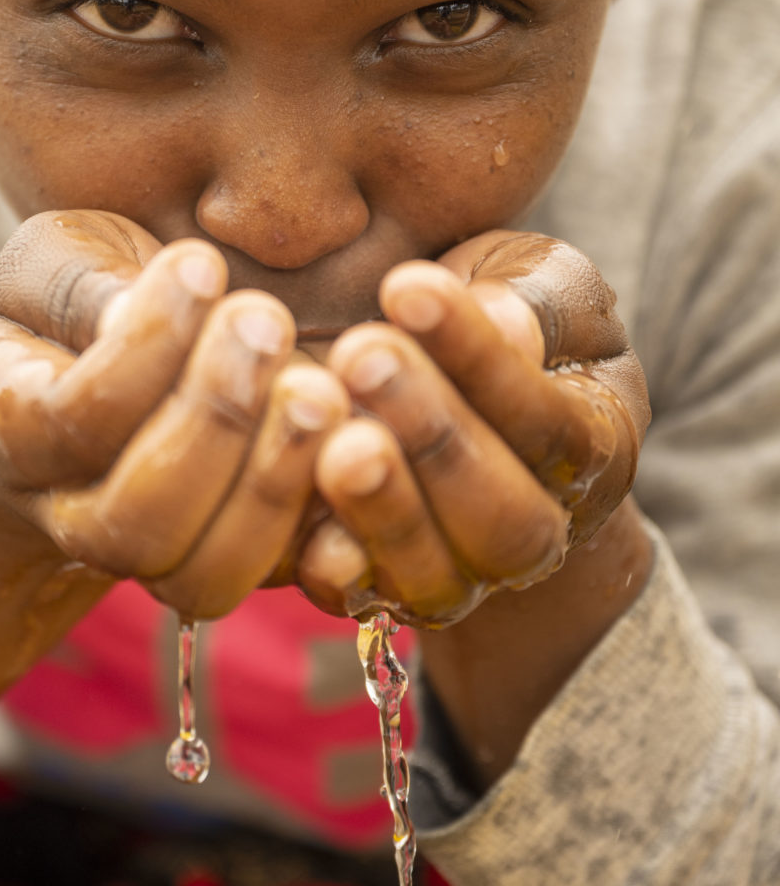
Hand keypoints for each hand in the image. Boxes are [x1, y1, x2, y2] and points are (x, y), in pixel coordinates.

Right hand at [0, 211, 350, 617]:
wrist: (100, 369)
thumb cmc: (77, 297)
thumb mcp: (59, 260)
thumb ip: (85, 283)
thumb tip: (145, 309)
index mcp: (4, 427)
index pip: (68, 420)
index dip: (143, 348)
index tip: (201, 263)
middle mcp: (65, 514)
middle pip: (135, 521)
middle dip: (214, 419)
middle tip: (267, 321)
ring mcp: (147, 555)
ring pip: (201, 577)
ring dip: (270, 484)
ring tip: (319, 387)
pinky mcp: (228, 562)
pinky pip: (276, 581)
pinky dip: (324, 528)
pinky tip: (358, 442)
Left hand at [297, 231, 649, 628]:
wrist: (458, 411)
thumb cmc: (509, 324)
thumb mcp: (540, 286)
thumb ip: (535, 300)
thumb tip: (506, 320)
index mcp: (594, 448)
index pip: (545, 417)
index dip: (478, 356)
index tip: (406, 286)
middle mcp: (537, 533)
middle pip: (503, 515)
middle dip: (432, 433)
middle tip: (361, 352)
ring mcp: (460, 577)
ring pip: (436, 575)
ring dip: (381, 504)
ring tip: (332, 428)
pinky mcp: (379, 595)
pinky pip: (355, 599)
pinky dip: (323, 556)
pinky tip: (290, 486)